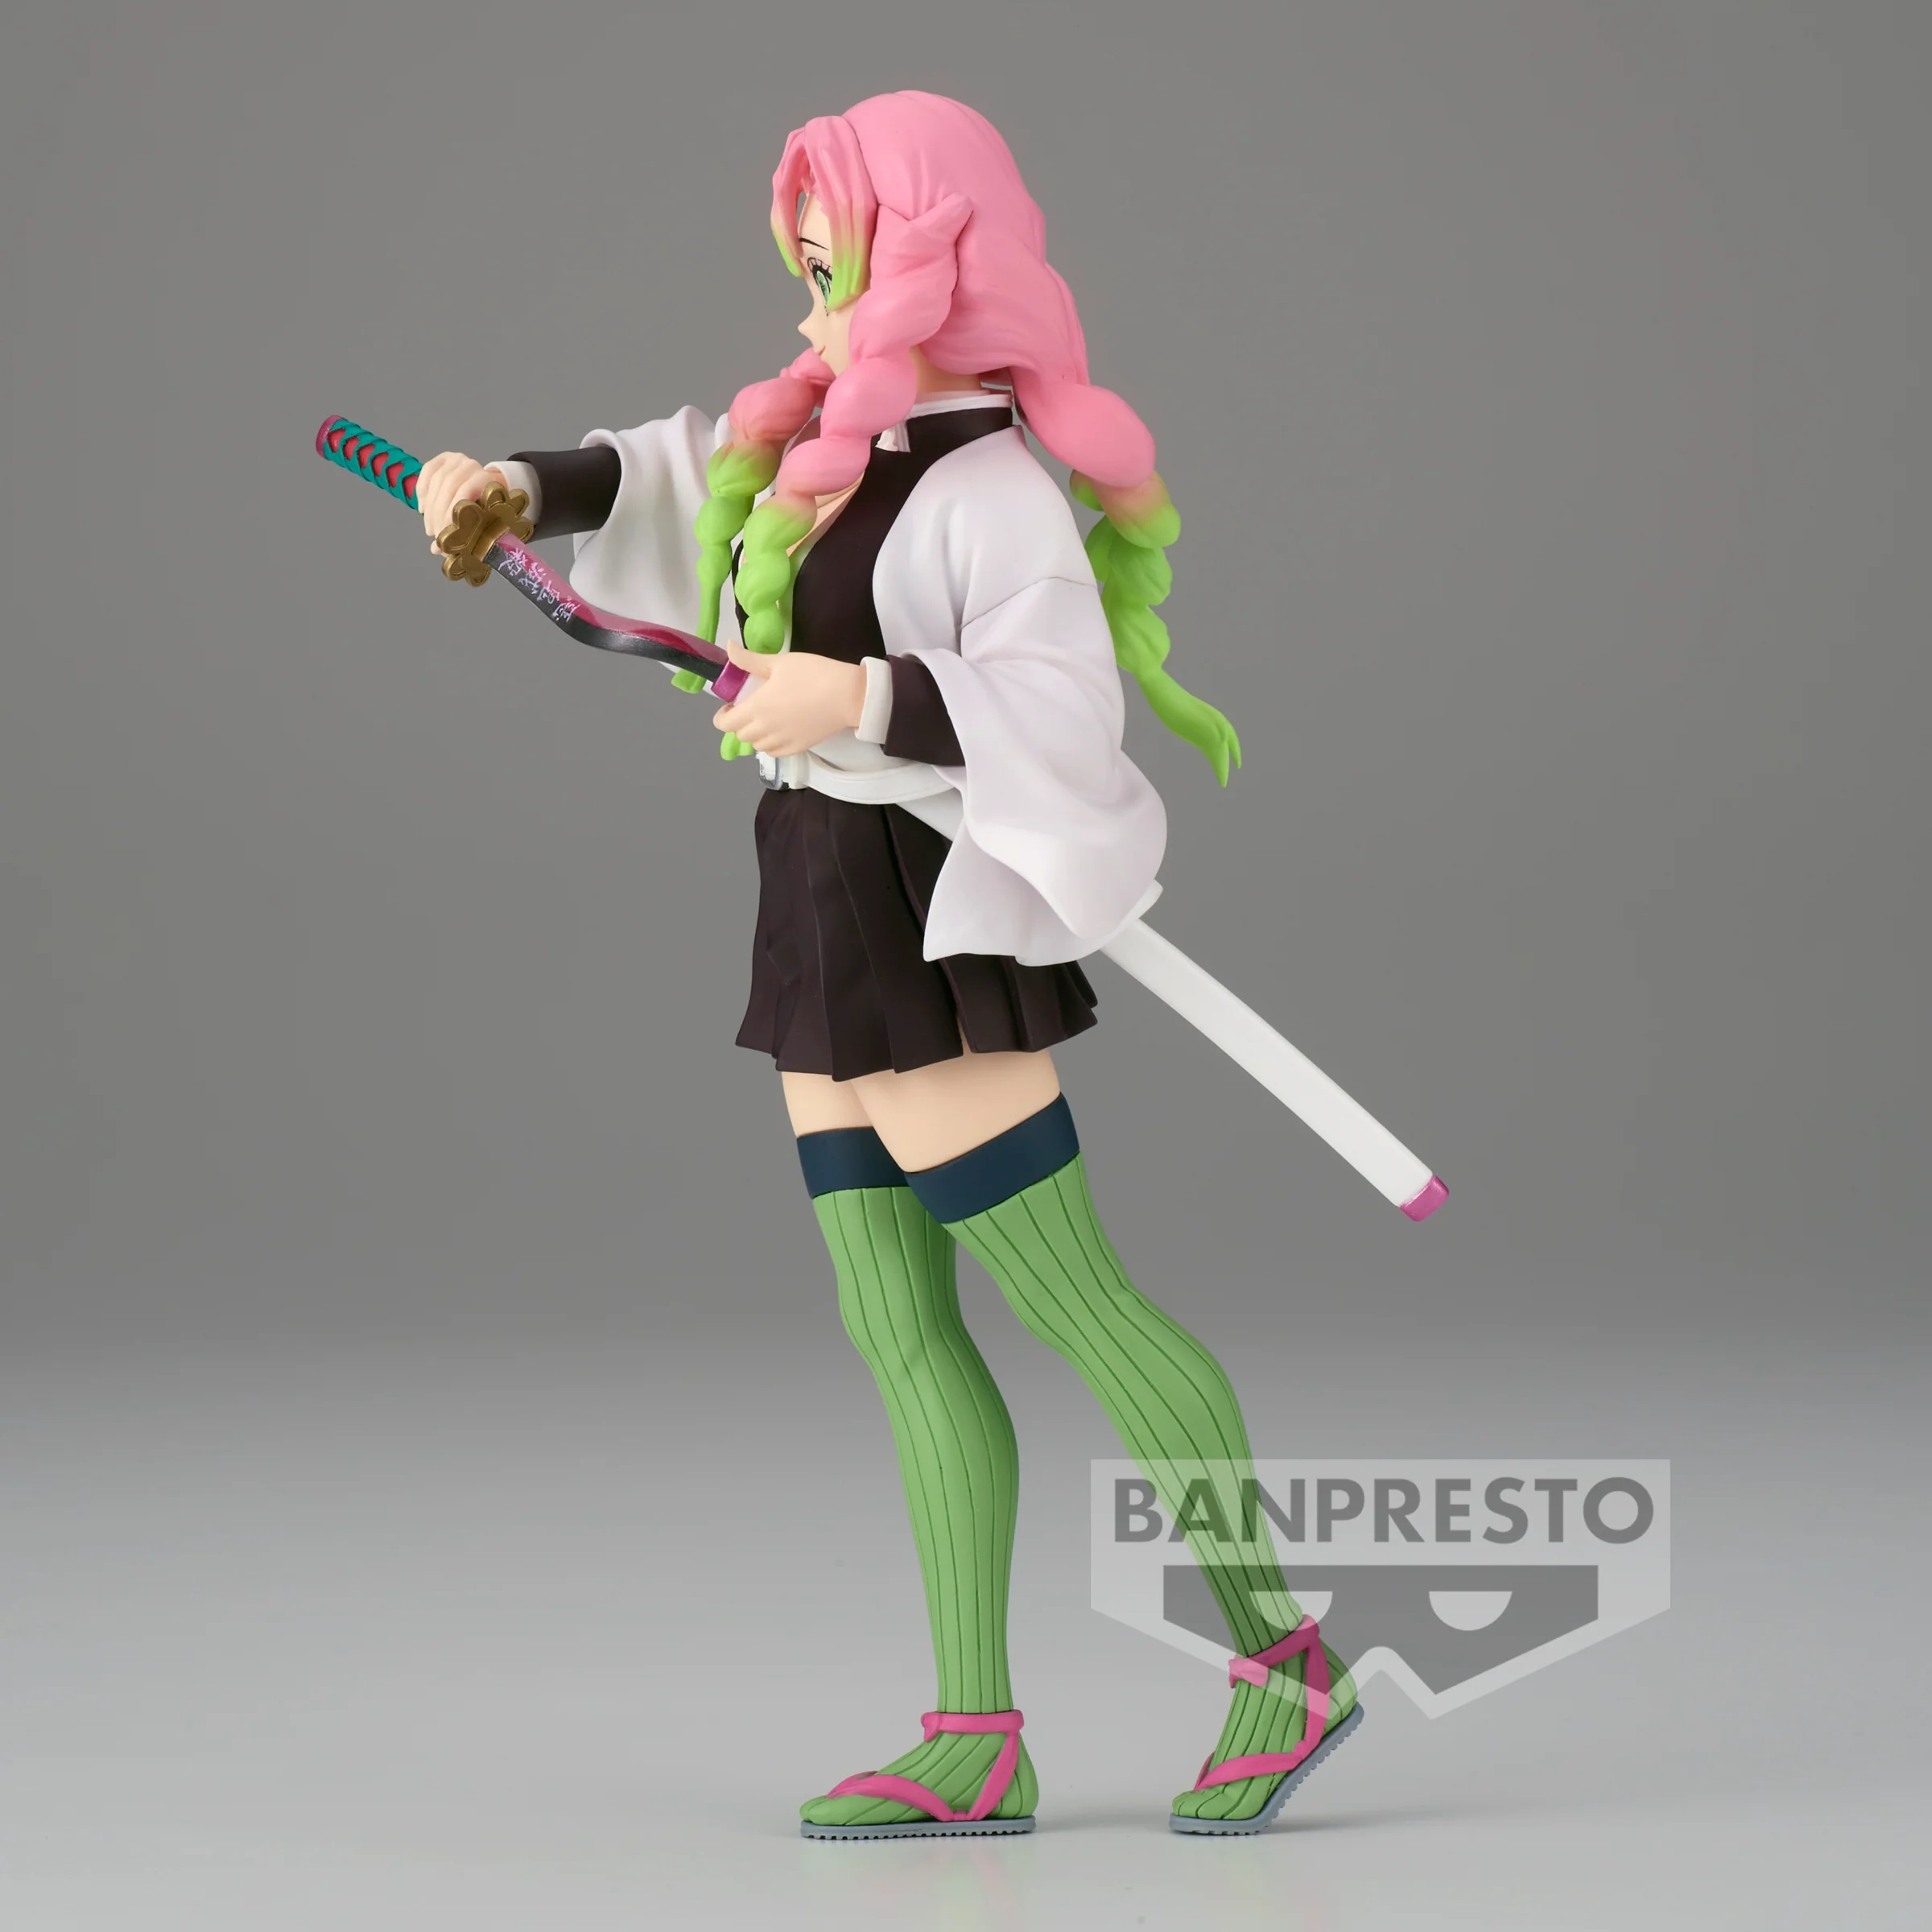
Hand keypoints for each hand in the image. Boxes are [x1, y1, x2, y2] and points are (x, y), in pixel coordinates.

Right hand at [416, 452, 507, 553]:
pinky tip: (423, 508)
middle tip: (433, 534)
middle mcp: (472, 466)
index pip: (463, 495)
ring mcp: (458, 459)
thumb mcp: (483, 521)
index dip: (450, 517)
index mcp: (487, 480)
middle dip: (437, 514)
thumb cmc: (488, 510)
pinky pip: (427, 470)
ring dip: (430, 507)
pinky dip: (422, 490)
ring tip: (429, 527)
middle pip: (448, 488)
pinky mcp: (444, 458)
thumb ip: (466, 533)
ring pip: (436, 481)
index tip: (443, 536)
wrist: (490, 486)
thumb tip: (440, 552)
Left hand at [711, 642, 865, 756]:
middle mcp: (766, 729)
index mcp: (757, 708)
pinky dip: (770, 744)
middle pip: (740, 735)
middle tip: (750, 708)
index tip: (731, 704)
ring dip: (755, 734)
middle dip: (739, 723)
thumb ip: (750, 659)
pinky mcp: (798, 748)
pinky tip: (778, 731)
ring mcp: (782, 741)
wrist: (847, 695)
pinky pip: (774, 753)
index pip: (725, 723)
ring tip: (765, 719)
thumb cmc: (813, 674)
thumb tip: (728, 648)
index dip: (721, 715)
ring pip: (757, 746)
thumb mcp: (779, 661)